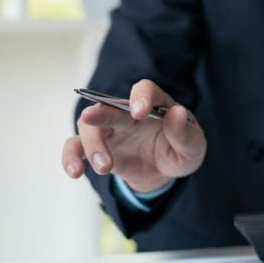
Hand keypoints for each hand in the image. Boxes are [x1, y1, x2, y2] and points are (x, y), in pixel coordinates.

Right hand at [61, 79, 206, 191]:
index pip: (145, 90)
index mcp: (155, 104)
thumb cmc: (180, 151)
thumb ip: (185, 133)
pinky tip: (75, 172)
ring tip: (104, 168)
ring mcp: (110, 129)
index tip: (139, 111)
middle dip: (99, 111)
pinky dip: (71, 158)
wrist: (165, 172)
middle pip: (109, 106)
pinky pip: (76, 148)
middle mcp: (128, 113)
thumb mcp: (192, 147)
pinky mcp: (98, 148)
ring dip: (92, 145)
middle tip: (91, 117)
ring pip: (89, 127)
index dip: (141, 96)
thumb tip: (177, 113)